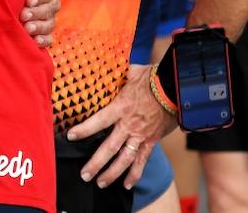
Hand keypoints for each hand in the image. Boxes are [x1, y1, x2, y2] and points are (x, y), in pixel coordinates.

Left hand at [21, 0, 60, 46]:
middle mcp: (51, 2)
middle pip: (50, 8)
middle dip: (37, 12)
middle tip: (23, 15)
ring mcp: (48, 18)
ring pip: (49, 23)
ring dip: (39, 27)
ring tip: (27, 28)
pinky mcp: (42, 32)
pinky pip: (48, 38)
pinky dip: (42, 40)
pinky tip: (34, 41)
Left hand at [68, 64, 176, 188]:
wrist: (177, 89)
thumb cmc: (153, 77)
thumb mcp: (131, 72)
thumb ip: (116, 73)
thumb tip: (103, 63)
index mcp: (120, 108)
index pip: (97, 122)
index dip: (83, 130)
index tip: (70, 137)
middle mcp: (129, 125)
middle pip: (109, 148)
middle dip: (95, 163)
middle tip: (84, 174)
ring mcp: (141, 135)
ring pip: (124, 159)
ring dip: (112, 173)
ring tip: (100, 183)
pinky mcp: (152, 141)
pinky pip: (142, 160)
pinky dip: (135, 173)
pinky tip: (127, 185)